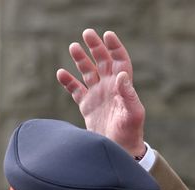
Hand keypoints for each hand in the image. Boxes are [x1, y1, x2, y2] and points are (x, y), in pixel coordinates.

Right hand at [56, 29, 145, 157]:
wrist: (119, 152)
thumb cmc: (130, 134)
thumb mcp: (133, 114)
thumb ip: (129, 95)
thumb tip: (122, 74)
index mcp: (123, 87)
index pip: (120, 61)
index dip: (114, 47)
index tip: (107, 35)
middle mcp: (110, 88)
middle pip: (102, 61)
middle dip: (95, 47)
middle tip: (87, 33)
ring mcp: (97, 96)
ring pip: (87, 72)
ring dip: (81, 59)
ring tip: (73, 47)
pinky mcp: (87, 106)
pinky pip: (75, 90)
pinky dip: (68, 81)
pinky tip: (61, 73)